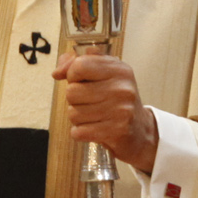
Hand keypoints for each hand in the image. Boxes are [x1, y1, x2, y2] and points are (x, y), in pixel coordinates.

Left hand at [55, 53, 158, 172]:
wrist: (140, 130)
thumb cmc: (116, 100)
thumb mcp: (102, 74)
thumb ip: (76, 64)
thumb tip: (57, 73)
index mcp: (119, 69)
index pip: (80, 65)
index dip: (73, 75)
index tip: (81, 81)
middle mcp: (122, 88)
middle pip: (72, 91)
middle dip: (74, 99)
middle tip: (90, 102)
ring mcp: (121, 110)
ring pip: (73, 113)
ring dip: (78, 117)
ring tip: (94, 116)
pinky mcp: (116, 131)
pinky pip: (78, 132)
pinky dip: (81, 132)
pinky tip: (94, 128)